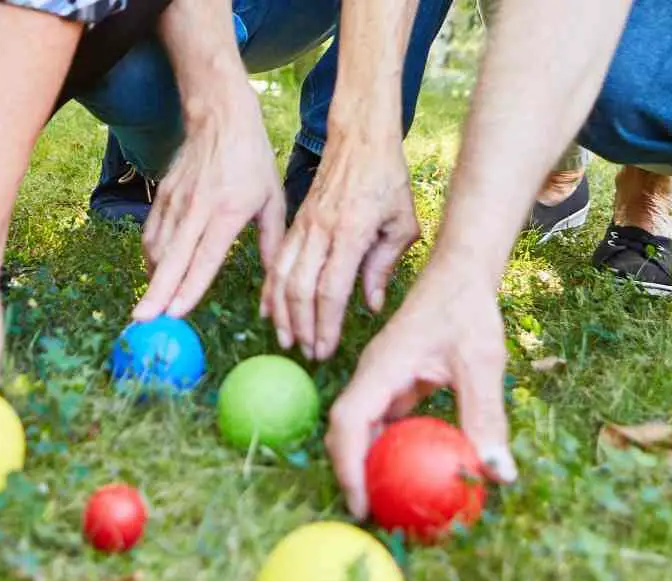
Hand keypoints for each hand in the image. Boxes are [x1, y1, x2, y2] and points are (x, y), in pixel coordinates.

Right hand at [136, 86, 283, 320]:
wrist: (219, 115)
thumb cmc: (252, 159)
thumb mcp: (273, 199)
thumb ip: (273, 244)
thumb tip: (275, 287)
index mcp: (228, 211)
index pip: (205, 257)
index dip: (189, 287)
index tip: (175, 313)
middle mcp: (197, 208)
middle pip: (172, 259)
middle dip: (156, 293)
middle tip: (142, 322)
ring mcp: (176, 201)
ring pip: (158, 249)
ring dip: (153, 280)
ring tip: (150, 308)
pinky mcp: (162, 196)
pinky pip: (151, 234)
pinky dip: (152, 259)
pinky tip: (156, 276)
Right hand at [262, 131, 418, 360]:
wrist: (359, 137)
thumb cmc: (387, 178)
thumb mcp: (402, 223)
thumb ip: (385, 265)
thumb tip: (371, 304)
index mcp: (351, 233)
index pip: (331, 290)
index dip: (326, 324)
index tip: (326, 349)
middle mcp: (321, 231)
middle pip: (301, 289)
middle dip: (303, 326)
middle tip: (308, 352)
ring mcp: (304, 226)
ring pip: (282, 277)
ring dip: (283, 313)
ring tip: (287, 340)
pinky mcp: (295, 223)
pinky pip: (276, 262)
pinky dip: (271, 289)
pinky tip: (269, 311)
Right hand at [325, 270, 517, 518]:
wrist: (460, 275)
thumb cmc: (468, 312)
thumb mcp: (481, 364)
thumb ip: (486, 417)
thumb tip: (499, 474)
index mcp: (380, 369)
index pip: (349, 422)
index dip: (347, 466)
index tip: (361, 503)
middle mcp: (372, 377)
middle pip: (346, 432)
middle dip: (352, 475)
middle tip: (374, 516)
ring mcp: (381, 381)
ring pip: (364, 430)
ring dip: (371, 465)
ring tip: (391, 503)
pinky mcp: (395, 385)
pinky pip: (387, 424)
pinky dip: (394, 449)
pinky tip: (416, 473)